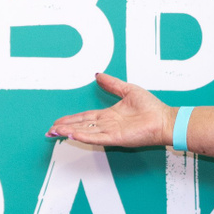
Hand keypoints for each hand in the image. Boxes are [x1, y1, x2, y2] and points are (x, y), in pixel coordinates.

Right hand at [46, 73, 172, 146]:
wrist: (164, 119)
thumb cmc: (151, 107)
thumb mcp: (128, 90)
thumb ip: (112, 84)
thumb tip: (98, 74)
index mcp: (108, 115)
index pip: (85, 117)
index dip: (70, 119)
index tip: (58, 122)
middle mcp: (107, 125)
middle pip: (81, 126)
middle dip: (64, 128)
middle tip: (50, 130)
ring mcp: (111, 132)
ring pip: (85, 132)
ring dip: (70, 132)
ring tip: (55, 133)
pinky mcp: (117, 138)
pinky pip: (97, 137)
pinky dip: (84, 136)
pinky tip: (73, 135)